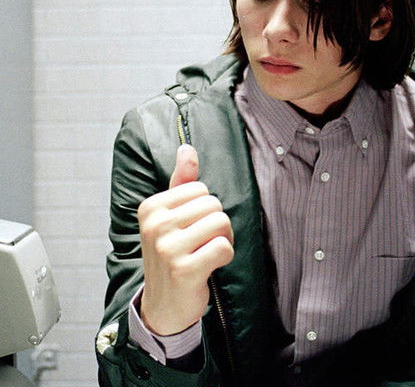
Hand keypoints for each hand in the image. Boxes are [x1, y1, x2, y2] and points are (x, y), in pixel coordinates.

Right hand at [137, 144, 233, 334]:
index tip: (192, 229)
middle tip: (202, 244)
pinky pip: (224, 246)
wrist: (164, 306)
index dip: (206, 209)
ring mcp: (168, 248)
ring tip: (206, 254)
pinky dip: (225, 256)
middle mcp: (155, 225)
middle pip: (214, 204)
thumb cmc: (172, 255)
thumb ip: (180, 181)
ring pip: (222, 223)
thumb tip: (186, 147)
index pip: (200, 188)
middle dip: (217, 224)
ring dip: (224, 240)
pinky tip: (210, 267)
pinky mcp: (184, 269)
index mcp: (151, 208)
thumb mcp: (170, 217)